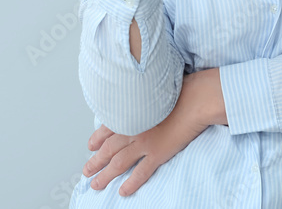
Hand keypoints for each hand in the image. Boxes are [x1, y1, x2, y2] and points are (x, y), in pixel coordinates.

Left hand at [82, 69, 221, 196]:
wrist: (194, 100)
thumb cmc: (178, 91)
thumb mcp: (152, 91)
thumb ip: (140, 100)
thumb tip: (136, 103)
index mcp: (131, 113)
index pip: (107, 128)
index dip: (97, 138)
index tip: (90, 146)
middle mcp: (133, 129)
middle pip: (108, 148)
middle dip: (95, 161)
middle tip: (87, 170)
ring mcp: (144, 142)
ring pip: (119, 162)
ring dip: (105, 175)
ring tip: (96, 184)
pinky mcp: (158, 153)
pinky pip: (140, 172)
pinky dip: (131, 183)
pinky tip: (123, 191)